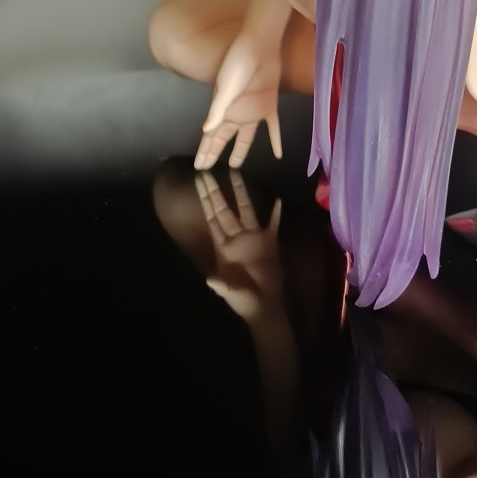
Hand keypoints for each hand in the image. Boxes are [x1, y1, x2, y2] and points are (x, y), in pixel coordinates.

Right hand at [195, 28, 283, 169]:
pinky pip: (273, 128)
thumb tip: (205, 130)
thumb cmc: (238, 65)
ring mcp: (253, 111)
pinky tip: (278, 154)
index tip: (199, 166)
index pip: (211, 136)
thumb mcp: (226, 88)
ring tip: (234, 165)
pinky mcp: (268, 106)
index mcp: (223, 110)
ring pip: (245, 138)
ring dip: (240, 151)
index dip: (205, 151)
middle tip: (207, 169)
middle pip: (224, 139)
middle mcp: (236, 114)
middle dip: (215, 153)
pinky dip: (275, 141)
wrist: (260, 46)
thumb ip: (218, 110)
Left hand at [196, 170, 283, 320]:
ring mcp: (253, 238)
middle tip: (207, 171)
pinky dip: (276, 213)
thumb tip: (209, 280)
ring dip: (241, 192)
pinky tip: (277, 200)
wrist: (263, 306)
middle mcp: (236, 237)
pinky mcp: (270, 243)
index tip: (199, 182)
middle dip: (215, 190)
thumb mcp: (229, 293)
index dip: (205, 200)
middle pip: (224, 209)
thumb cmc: (242, 299)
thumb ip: (221, 285)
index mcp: (223, 246)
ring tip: (236, 173)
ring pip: (245, 210)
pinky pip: (273, 224)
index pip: (212, 218)